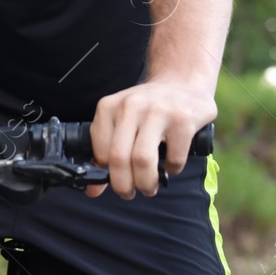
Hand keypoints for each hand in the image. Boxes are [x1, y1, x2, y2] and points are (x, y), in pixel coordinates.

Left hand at [86, 78, 216, 198]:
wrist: (182, 82)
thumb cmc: (148, 110)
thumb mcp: (121, 124)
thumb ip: (105, 155)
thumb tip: (92, 191)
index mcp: (109, 107)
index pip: (101, 153)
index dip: (108, 175)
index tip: (118, 180)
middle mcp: (131, 106)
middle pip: (118, 158)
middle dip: (124, 186)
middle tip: (131, 192)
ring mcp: (158, 111)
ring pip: (143, 160)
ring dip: (146, 183)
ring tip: (149, 186)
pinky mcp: (183, 120)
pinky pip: (174, 159)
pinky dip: (172, 170)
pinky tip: (171, 164)